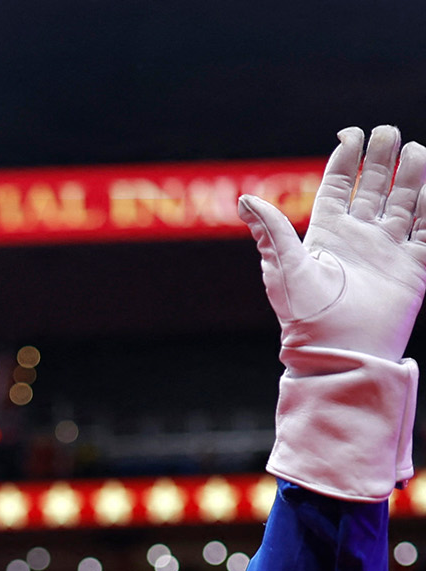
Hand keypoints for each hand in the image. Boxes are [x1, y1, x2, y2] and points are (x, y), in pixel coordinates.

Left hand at [240, 126, 425, 362]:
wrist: (339, 355)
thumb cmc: (306, 320)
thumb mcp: (284, 271)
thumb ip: (272, 232)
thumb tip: (245, 200)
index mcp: (327, 235)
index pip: (338, 186)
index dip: (345, 158)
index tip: (351, 134)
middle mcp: (359, 238)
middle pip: (374, 186)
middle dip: (381, 157)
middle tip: (388, 132)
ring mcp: (387, 252)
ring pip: (404, 201)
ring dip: (410, 174)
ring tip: (414, 149)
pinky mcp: (412, 269)